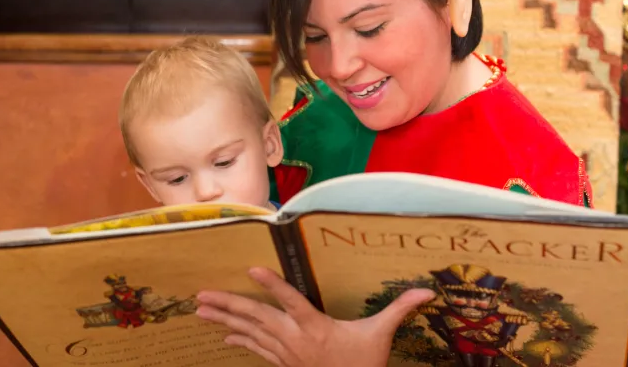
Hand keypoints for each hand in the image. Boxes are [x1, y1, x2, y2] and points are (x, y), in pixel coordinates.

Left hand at [195, 267, 434, 366]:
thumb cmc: (365, 363)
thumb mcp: (380, 335)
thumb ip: (398, 309)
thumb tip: (426, 291)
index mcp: (316, 328)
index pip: (291, 302)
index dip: (272, 286)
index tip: (251, 269)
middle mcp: (295, 339)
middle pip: (257, 318)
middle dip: (228, 305)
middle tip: (201, 295)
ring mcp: (286, 354)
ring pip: (250, 333)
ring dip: (224, 320)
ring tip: (201, 309)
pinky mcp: (283, 364)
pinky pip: (257, 349)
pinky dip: (240, 339)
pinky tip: (225, 334)